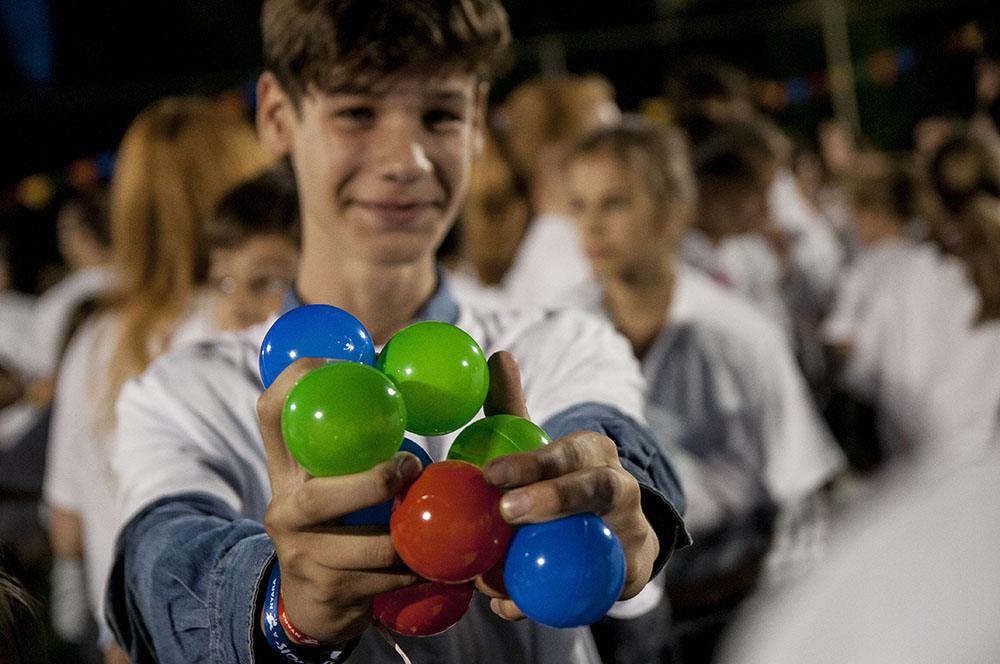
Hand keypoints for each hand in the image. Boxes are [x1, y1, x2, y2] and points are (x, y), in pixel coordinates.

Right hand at [258, 358, 421, 643]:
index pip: (272, 412)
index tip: (347, 366)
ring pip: (363, 547)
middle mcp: (284, 508)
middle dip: (375, 484)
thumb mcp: (330, 481)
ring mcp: (301, 554)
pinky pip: (383, 580)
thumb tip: (401, 370)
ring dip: (408, 536)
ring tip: (438, 525)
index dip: (299, 381)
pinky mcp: (327, 592)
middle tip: (414, 466)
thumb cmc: (337, 523)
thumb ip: (353, 443)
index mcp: (286, 469)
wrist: (311, 605)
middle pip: (319, 496)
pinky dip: (416, 570)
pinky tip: (437, 564)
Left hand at [475, 352, 659, 620]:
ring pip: (606, 538)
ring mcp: (631, 530)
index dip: (534, 462)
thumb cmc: (562, 481)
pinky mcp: (631, 572)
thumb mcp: (538, 446)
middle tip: (506, 511)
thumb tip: (497, 355)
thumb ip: (512, 407)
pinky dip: (549, 601)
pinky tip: (507, 608)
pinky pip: (597, 587)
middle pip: (597, 487)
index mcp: (594, 453)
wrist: (612, 532)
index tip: (490, 474)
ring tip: (503, 581)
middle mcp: (621, 486)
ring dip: (559, 554)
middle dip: (554, 497)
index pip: (570, 451)